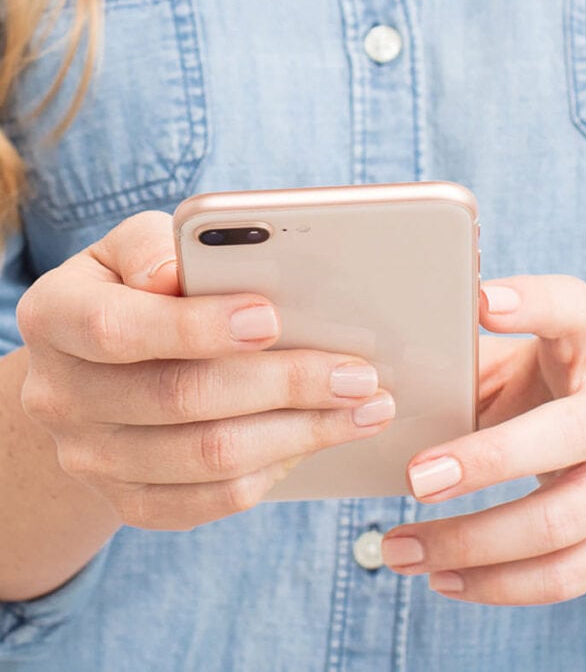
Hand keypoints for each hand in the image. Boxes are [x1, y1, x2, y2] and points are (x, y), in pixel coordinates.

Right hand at [16, 211, 395, 529]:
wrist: (95, 375)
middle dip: (285, 384)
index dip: (195, 326)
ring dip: (302, 433)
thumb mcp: (132, 250)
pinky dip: (278, 469)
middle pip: (181, 399)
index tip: (272, 317)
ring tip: (367, 408)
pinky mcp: (131, 503)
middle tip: (359, 374)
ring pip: (210, 458)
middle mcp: (61, 397)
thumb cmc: (136, 293)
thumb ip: (157, 246)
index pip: (116, 329)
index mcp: (55, 318)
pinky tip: (320, 439)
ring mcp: (91, 459)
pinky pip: (213, 501)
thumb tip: (179, 271)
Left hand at [382, 275, 585, 604]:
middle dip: (489, 460)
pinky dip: (495, 586)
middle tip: (415, 479)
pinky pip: (562, 578)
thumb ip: (476, 360)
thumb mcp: (534, 365)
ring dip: (469, 544)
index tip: (480, 300)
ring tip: (398, 548)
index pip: (578, 312)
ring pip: (558, 524)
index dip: (536, 302)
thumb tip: (387, 365)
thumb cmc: (563, 401)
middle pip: (572, 435)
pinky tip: (442, 579)